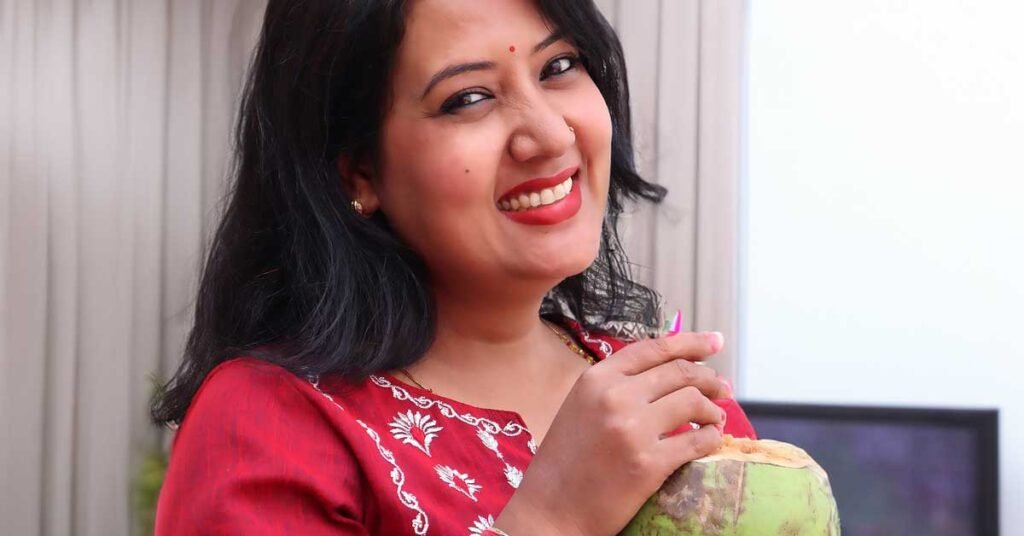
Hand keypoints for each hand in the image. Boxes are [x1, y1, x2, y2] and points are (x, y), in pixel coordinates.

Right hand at [494, 331, 730, 535]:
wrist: (550, 511)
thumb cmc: (564, 462)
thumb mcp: (580, 408)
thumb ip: (614, 386)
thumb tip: (666, 372)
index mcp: (595, 379)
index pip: (654, 348)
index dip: (691, 342)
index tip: (715, 342)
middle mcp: (614, 396)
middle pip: (680, 372)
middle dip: (709, 378)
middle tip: (722, 387)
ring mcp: (632, 429)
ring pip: (693, 401)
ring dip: (713, 408)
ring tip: (716, 417)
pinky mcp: (649, 463)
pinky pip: (697, 440)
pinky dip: (712, 437)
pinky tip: (711, 440)